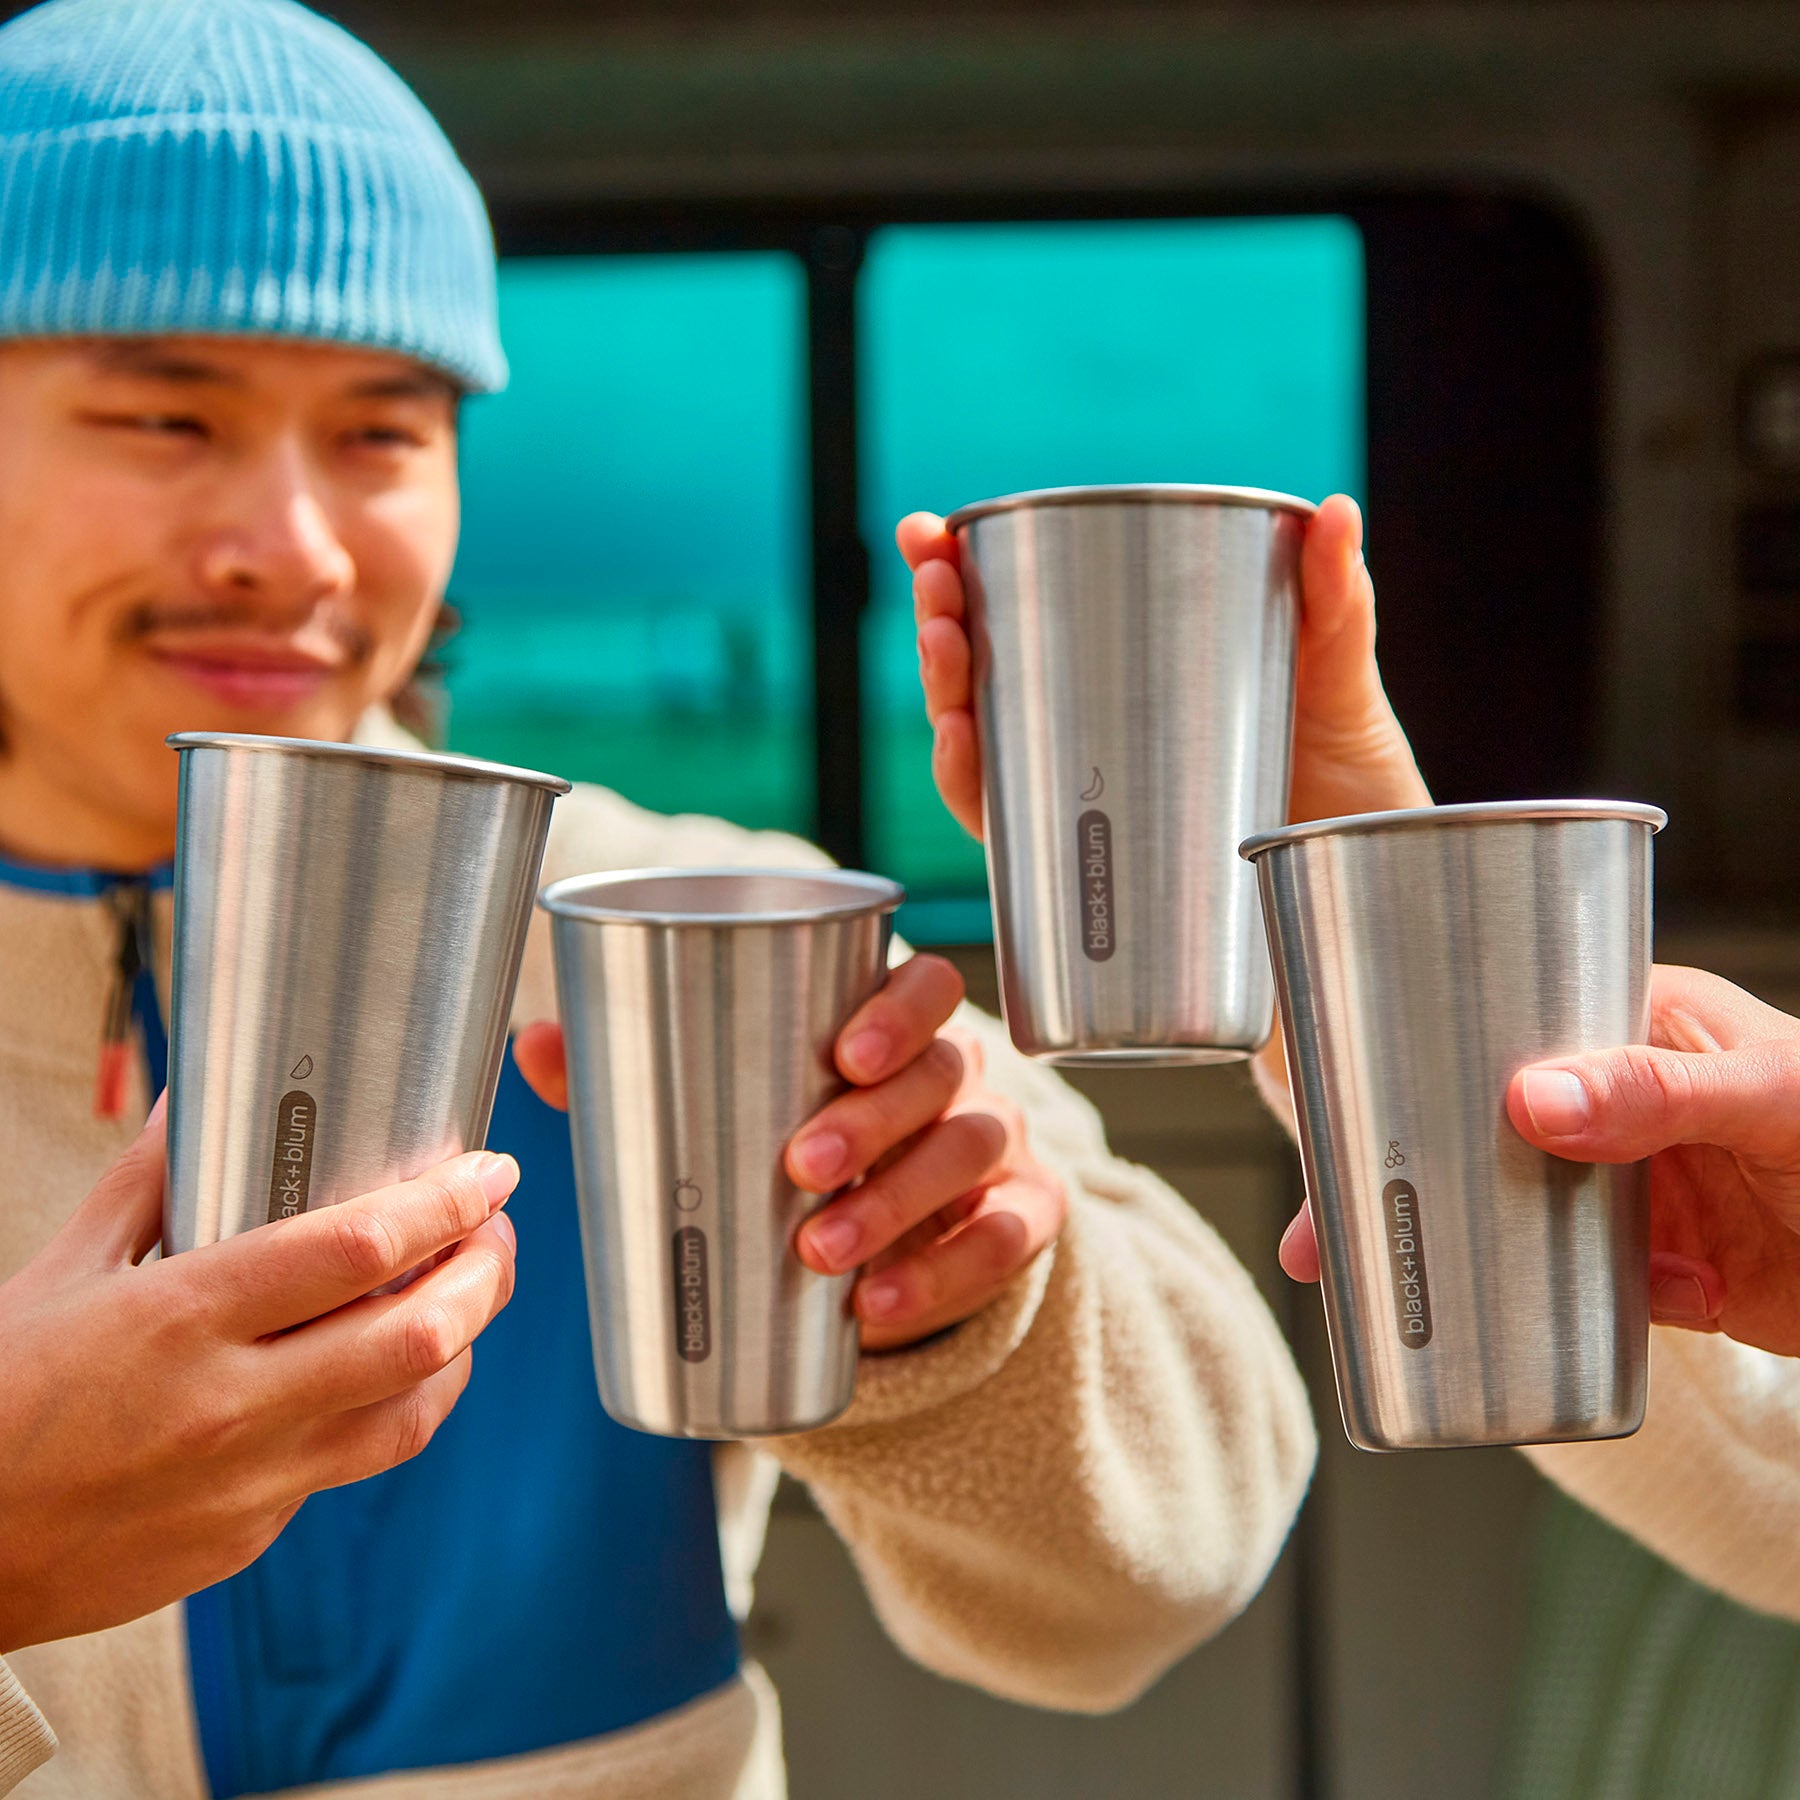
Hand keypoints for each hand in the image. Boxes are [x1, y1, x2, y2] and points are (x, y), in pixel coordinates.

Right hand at [0, 1099, 517, 1653]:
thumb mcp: (60, 1271)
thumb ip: (146, 1182)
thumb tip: (194, 1104)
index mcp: (183, 1318)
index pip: (361, 1247)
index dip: (448, 1201)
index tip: (488, 1171)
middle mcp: (232, 1404)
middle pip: (422, 1332)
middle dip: (487, 1270)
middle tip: (496, 1230)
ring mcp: (250, 1482)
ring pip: (414, 1411)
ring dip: (463, 1345)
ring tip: (467, 1296)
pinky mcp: (250, 1537)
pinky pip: (351, 1463)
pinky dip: (389, 1407)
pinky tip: (382, 1370)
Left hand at [514, 954, 1068, 1351]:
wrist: (887, 1243)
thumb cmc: (793, 1147)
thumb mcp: (722, 1111)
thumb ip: (634, 1075)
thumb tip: (536, 1041)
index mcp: (894, 1029)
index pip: (926, 985)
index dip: (898, 1009)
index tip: (842, 1052)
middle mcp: (957, 1076)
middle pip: (943, 1070)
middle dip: (874, 1117)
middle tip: (799, 1167)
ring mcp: (995, 1148)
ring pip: (971, 1150)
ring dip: (898, 1201)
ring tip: (822, 1254)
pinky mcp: (1018, 1221)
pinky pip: (1006, 1240)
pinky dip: (948, 1273)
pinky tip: (879, 1307)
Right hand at [897, 495, 1431, 1094]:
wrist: (1380, 895)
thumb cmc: (1353, 794)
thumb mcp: (1340, 682)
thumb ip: (1334, 599)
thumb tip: (1334, 508)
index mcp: (1131, 684)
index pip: (1026, 619)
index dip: (963, 574)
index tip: (929, 532)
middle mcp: (1092, 745)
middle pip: (982, 678)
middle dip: (939, 622)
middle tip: (935, 580)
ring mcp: (1088, 808)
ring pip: (979, 748)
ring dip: (942, 692)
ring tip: (943, 642)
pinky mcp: (1095, 874)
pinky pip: (1008, 833)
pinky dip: (973, 785)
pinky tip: (964, 742)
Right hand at [1277, 965, 1799, 1356]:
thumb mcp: (1768, 1093)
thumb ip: (1659, 1090)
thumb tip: (1532, 1096)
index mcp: (1635, 1024)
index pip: (1500, 1023)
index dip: (1414, 1057)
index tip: (1342, 1098)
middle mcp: (1622, 1103)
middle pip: (1483, 1132)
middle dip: (1402, 1176)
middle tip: (1324, 1221)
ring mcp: (1640, 1188)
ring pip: (1517, 1217)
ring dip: (1456, 1252)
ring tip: (1378, 1285)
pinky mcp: (1667, 1270)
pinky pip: (1579, 1293)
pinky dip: (1545, 1315)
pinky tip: (1518, 1326)